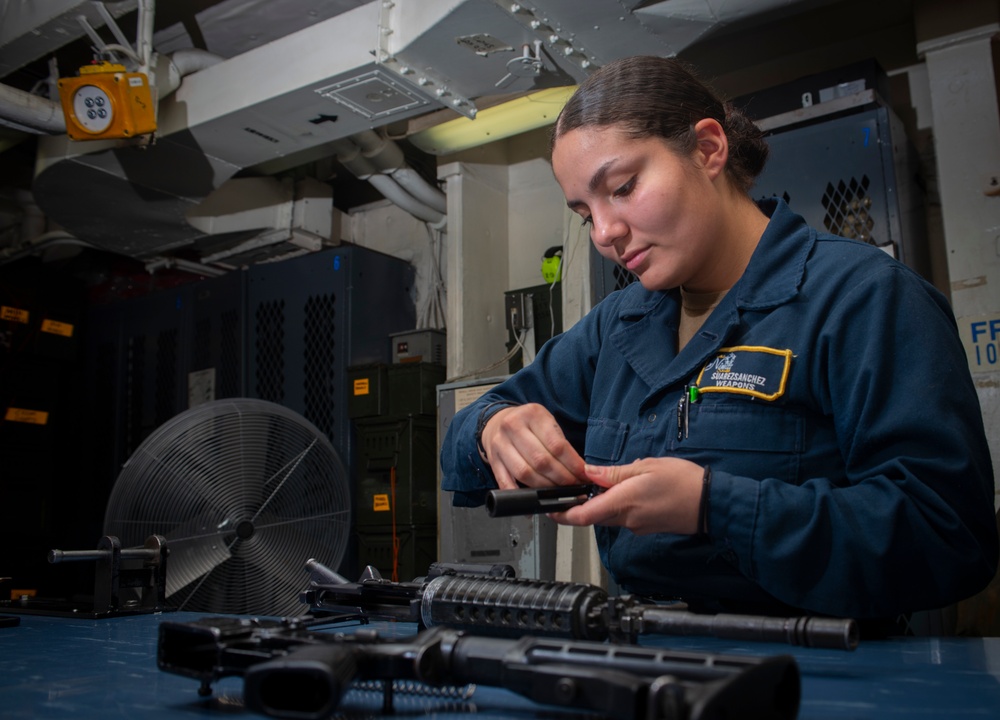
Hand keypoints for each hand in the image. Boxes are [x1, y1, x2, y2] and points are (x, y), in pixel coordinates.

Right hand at [479, 403, 586, 490]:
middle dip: (562, 478)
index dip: (573, 464)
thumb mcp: (545, 421)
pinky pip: (506, 482)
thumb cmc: (527, 424)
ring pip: (525, 473)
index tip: (583, 475)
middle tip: (574, 487)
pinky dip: (520, 496)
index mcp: (532, 414)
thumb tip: (582, 470)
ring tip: (558, 493)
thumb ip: (560, 441)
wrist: (496, 422)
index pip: (557, 445)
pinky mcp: (492, 460)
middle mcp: (513, 427)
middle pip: (541, 461)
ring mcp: (500, 444)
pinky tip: (533, 502)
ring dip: (545, 488)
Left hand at [551, 457, 705, 534]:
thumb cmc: (683, 482)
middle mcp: (627, 520)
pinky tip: (625, 490)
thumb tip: (588, 473)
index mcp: (623, 503)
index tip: (550, 508)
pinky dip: (617, 505)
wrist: (712, 504)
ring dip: (600, 504)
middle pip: (592, 517)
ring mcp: (637, 526)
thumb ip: (614, 473)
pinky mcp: (646, 527)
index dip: (562, 514)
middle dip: (580, 505)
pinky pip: (623, 517)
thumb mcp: (646, 467)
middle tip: (571, 489)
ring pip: (608, 517)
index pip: (583, 516)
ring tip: (601, 484)